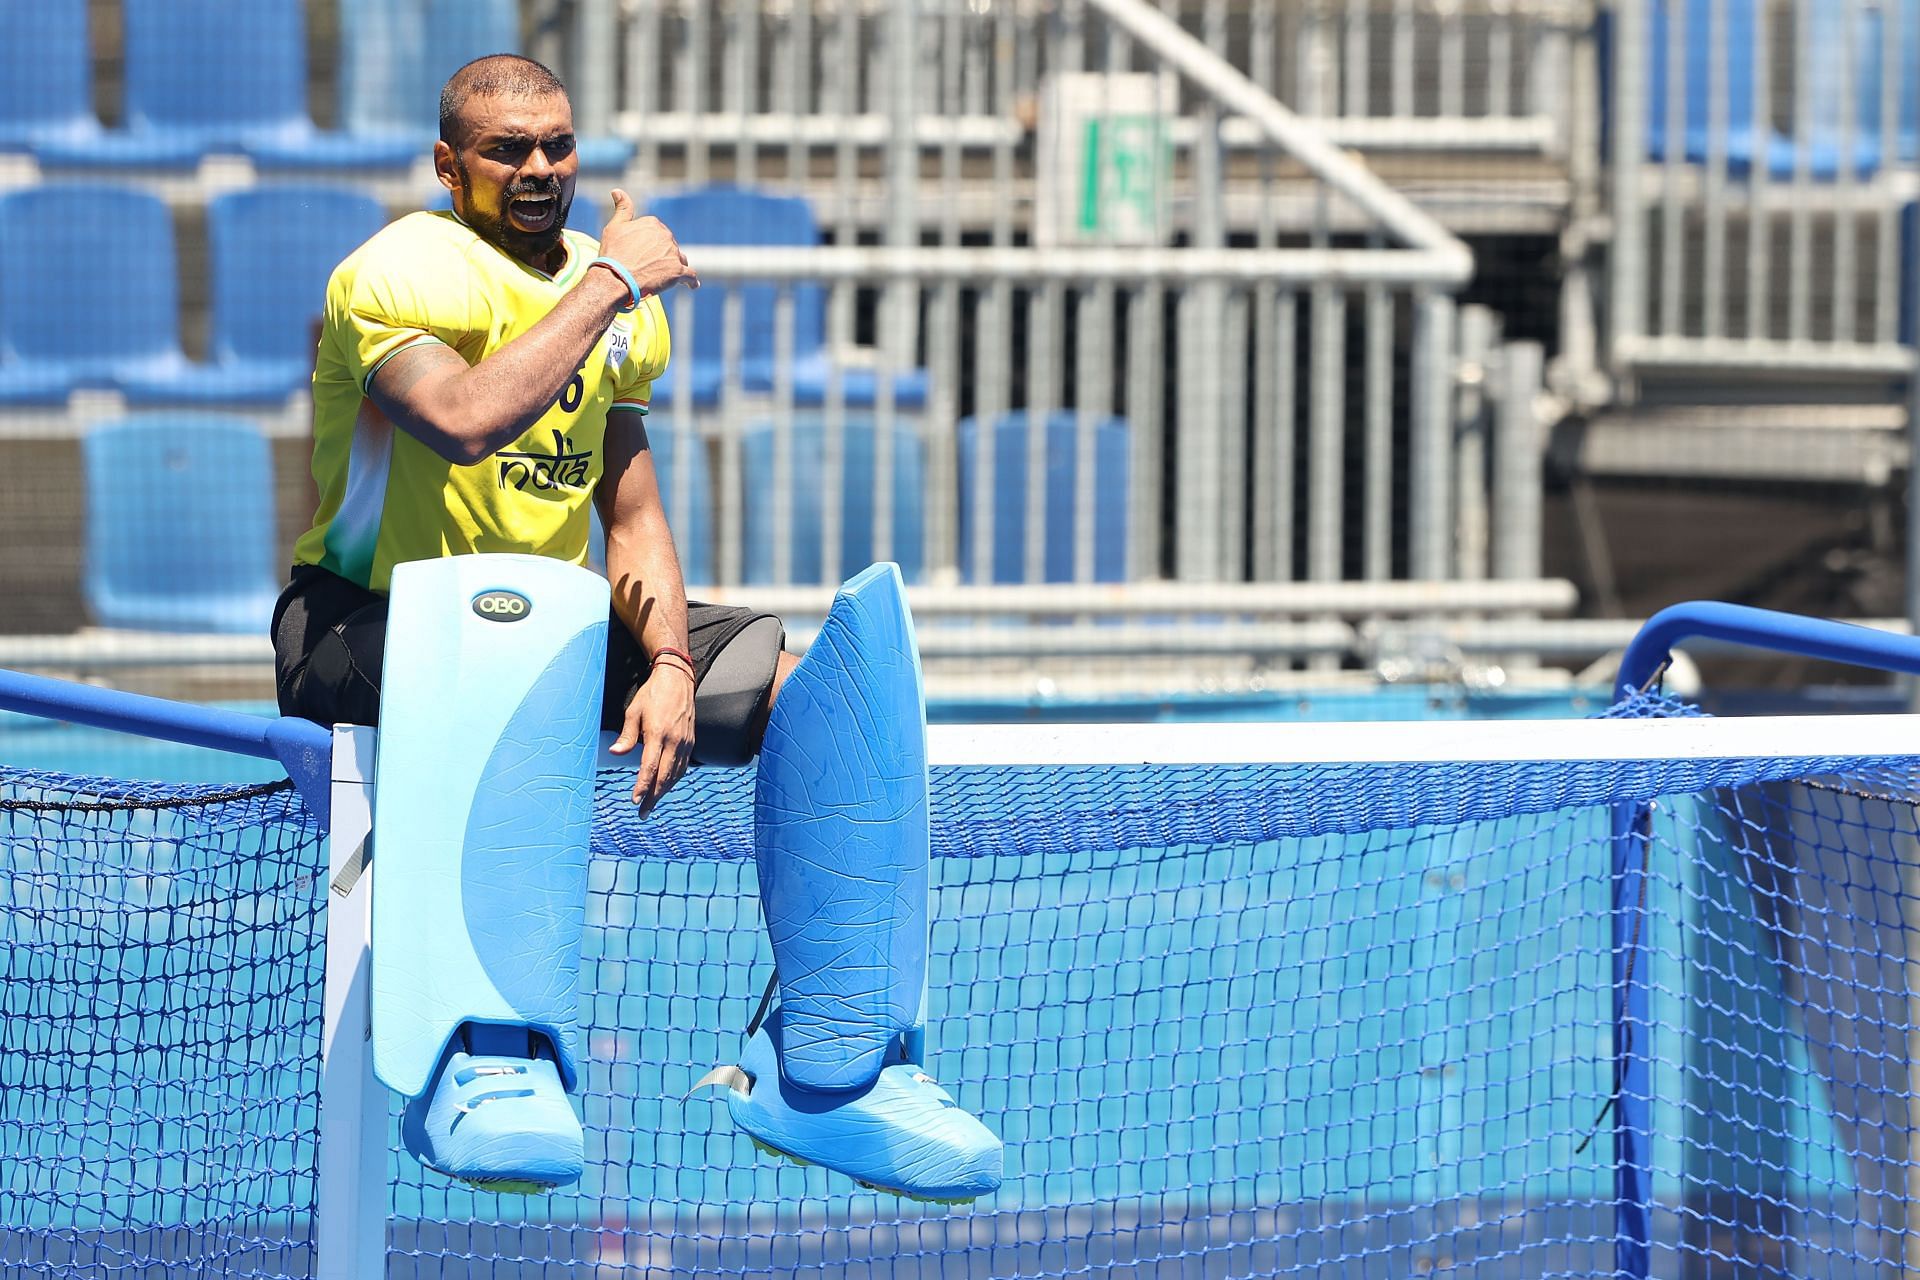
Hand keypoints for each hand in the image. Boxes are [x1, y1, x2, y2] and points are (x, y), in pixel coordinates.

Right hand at [599, 189, 699, 297]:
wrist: (616, 278)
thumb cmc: (613, 253)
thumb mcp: (615, 227)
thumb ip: (622, 209)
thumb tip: (617, 190)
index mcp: (653, 223)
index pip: (658, 233)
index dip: (651, 244)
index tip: (643, 252)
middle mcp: (666, 236)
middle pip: (669, 246)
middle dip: (663, 255)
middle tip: (650, 266)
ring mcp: (673, 254)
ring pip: (679, 259)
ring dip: (675, 266)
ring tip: (666, 275)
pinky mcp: (678, 272)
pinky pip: (691, 276)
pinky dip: (691, 281)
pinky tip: (692, 285)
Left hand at [606, 662, 695, 816]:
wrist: (677, 679)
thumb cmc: (652, 694)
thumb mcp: (634, 711)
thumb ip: (626, 736)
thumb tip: (615, 753)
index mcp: (658, 733)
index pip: (650, 767)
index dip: (642, 786)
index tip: (635, 800)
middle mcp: (675, 740)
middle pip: (665, 777)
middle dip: (653, 797)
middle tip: (642, 813)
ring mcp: (685, 742)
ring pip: (676, 774)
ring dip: (664, 791)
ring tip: (652, 803)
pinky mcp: (691, 741)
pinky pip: (683, 766)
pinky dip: (674, 779)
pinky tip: (666, 786)